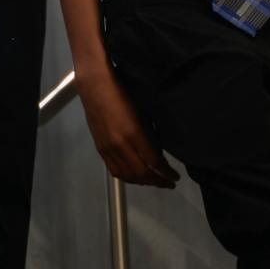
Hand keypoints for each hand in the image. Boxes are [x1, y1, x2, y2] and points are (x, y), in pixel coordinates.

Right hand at [78, 69, 177, 187]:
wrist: (94, 86)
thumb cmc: (121, 92)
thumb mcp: (142, 112)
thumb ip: (151, 134)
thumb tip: (159, 152)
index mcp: (132, 133)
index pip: (153, 162)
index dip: (166, 173)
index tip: (175, 177)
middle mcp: (119, 145)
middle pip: (141, 173)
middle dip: (157, 181)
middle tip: (168, 183)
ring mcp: (108, 148)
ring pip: (128, 175)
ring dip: (143, 182)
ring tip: (154, 181)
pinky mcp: (100, 148)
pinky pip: (115, 170)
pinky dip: (128, 178)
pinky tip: (135, 177)